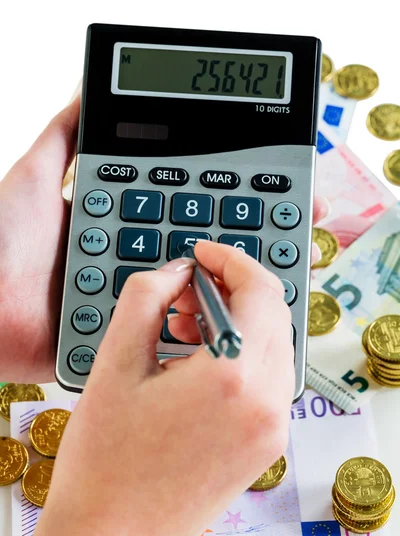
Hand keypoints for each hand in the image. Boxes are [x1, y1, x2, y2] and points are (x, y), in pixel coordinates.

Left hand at [0, 92, 327, 382]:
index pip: (191, 199)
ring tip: (293, 263)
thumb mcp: (37, 177)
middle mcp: (139, 258)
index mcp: (126, 221)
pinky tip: (253, 316)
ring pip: (205, 288)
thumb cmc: (2, 241)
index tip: (274, 174)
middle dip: (259, 230)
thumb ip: (67, 136)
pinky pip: (183, 332)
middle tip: (305, 216)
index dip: (232, 189)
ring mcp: (141, 301)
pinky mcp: (135, 340)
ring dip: (250, 279)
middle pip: (208, 242)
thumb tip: (87, 86)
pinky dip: (220, 325)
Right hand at [37, 241, 293, 535]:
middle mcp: (266, 403)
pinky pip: (269, 377)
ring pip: (274, 343)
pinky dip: (243, 352)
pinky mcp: (266, 445)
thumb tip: (177, 272)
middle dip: (234, 288)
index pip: (260, 291)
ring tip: (186, 323)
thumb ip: (147, 296)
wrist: (113, 535)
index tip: (204, 254)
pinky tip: (200, 357)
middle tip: (189, 286)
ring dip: (238, 320)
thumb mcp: (115, 362)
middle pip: (274, 314)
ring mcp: (272, 428)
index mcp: (233, 378)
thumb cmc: (106, 461)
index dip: (231, 260)